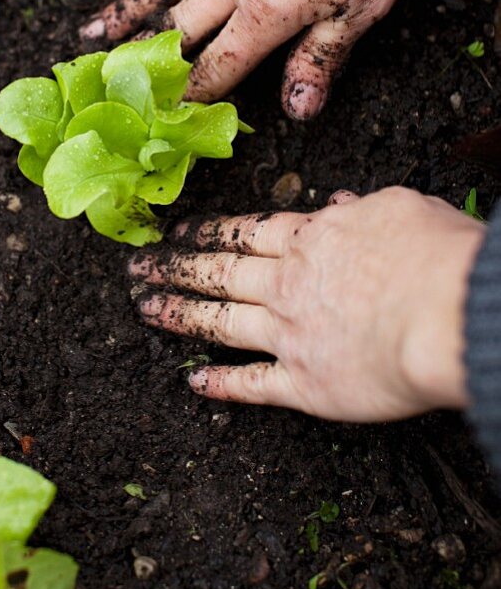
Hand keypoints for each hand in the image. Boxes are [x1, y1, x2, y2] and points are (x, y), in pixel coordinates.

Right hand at [81, 0, 437, 118]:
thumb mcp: (367, 4)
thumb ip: (322, 56)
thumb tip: (297, 111)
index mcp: (268, 8)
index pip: (221, 63)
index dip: (193, 92)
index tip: (163, 113)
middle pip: (180, 24)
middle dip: (142, 57)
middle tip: (107, 78)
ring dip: (130, 8)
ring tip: (95, 30)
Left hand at [129, 187, 485, 420]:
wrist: (449, 313)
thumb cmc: (436, 255)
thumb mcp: (397, 207)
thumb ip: (359, 208)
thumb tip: (339, 203)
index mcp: (310, 240)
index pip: (243, 233)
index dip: (207, 232)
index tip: (179, 233)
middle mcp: (287, 284)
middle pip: (217, 272)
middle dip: (174, 267)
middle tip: (139, 266)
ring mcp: (289, 334)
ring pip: (219, 321)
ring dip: (178, 315)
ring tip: (144, 309)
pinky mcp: (304, 384)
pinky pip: (252, 384)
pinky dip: (220, 385)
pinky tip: (194, 382)